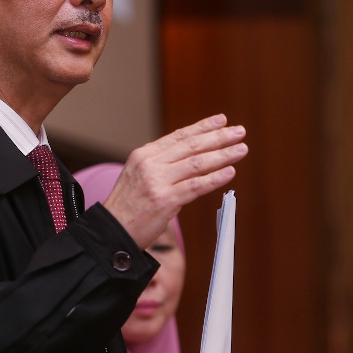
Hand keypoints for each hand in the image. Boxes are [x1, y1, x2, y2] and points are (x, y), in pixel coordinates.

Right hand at [102, 114, 246, 248]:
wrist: (112, 231)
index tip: (222, 120)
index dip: (202, 127)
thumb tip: (194, 159)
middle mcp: (149, 164)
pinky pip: (196, 186)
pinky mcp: (164, 200)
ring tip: (241, 150)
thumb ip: (162, 166)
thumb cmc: (128, 207)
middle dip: (218, 138)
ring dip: (223, 155)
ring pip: (197, 163)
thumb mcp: (139, 177)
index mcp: (143, 155)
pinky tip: (230, 172)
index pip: (179, 136)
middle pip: (191, 146)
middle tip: (239, 132)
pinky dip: (215, 178)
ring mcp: (156, 181)